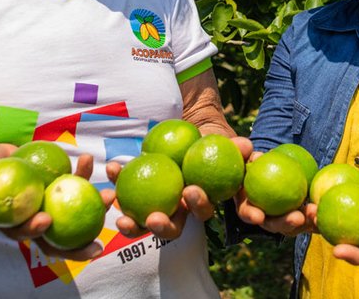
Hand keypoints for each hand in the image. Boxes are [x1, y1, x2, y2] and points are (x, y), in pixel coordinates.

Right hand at [0, 154, 114, 260]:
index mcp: (11, 222)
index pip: (24, 234)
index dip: (35, 232)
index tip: (46, 220)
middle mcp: (32, 220)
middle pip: (56, 239)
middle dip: (78, 246)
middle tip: (97, 242)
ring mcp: (47, 207)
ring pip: (73, 217)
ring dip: (93, 210)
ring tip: (110, 198)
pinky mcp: (58, 192)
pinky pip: (76, 189)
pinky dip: (85, 179)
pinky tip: (94, 165)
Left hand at [107, 136, 254, 238]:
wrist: (186, 130)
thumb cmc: (209, 139)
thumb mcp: (224, 140)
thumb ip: (237, 146)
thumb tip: (247, 145)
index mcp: (199, 201)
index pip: (202, 211)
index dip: (199, 206)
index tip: (191, 191)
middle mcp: (177, 209)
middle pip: (171, 227)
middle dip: (163, 228)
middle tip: (154, 218)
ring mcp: (155, 204)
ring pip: (143, 222)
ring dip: (133, 225)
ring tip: (123, 219)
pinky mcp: (135, 192)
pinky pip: (124, 192)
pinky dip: (117, 181)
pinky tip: (111, 169)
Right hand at [233, 150, 312, 236]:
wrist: (263, 165)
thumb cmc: (247, 159)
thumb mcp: (241, 153)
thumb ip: (242, 151)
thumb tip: (255, 156)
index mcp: (246, 204)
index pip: (246, 212)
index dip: (251, 216)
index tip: (259, 217)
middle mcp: (263, 216)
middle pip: (273, 225)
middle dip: (286, 223)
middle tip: (297, 218)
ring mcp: (281, 217)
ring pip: (293, 225)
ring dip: (306, 222)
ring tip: (316, 213)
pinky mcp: (296, 213)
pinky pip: (306, 216)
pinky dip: (316, 214)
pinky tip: (325, 207)